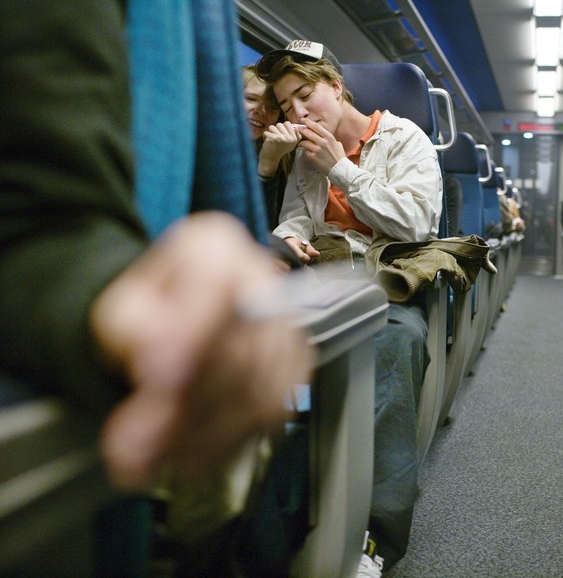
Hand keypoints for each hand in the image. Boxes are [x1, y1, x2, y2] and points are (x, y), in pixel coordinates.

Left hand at [91, 212, 315, 490]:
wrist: (167, 328)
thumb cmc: (146, 315)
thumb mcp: (120, 312)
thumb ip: (135, 332)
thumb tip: (162, 370)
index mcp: (216, 247)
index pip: (216, 286)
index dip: (191, 334)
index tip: (155, 377)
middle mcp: (263, 281)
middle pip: (244, 350)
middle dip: (189, 407)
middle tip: (135, 447)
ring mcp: (287, 327)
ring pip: (261, 391)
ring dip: (204, 436)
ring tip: (152, 462)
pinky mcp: (294, 371)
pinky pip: (271, 416)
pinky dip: (226, 445)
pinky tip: (187, 458)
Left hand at [258, 122, 302, 177]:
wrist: (271, 159)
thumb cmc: (280, 150)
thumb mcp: (291, 145)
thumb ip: (296, 136)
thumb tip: (297, 128)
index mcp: (294, 138)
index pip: (288, 123)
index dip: (283, 127)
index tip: (281, 134)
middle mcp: (288, 138)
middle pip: (279, 124)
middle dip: (276, 130)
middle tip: (276, 138)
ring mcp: (280, 138)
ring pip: (272, 127)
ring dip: (270, 132)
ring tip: (272, 139)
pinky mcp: (272, 138)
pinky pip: (266, 132)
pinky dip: (265, 136)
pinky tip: (268, 142)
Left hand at [297, 117, 345, 175]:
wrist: (340, 169)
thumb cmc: (339, 157)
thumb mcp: (337, 144)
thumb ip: (329, 139)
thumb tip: (323, 135)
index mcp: (329, 138)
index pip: (316, 127)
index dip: (308, 122)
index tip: (303, 120)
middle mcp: (323, 142)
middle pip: (308, 133)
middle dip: (301, 130)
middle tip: (298, 130)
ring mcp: (317, 150)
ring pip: (304, 142)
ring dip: (301, 142)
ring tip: (300, 143)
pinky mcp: (313, 158)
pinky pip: (306, 152)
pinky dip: (306, 152)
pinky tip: (307, 153)